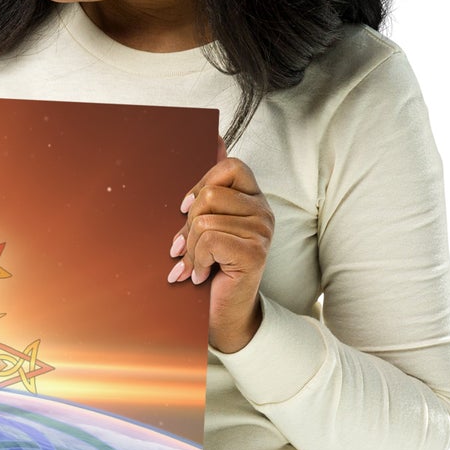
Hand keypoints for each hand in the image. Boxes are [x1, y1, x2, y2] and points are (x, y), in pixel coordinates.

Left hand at [166, 137, 273, 352]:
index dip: (202, 183)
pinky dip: (196, 260)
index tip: (186, 209)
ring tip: (194, 265)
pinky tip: (200, 275)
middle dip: (188, 224)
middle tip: (186, 247)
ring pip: (205, 220)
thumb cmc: (211, 267)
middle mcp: (263, 211)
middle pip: (211, 194)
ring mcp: (262, 231)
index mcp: (252, 199)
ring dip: (191, 248)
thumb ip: (211, 185)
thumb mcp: (206, 222)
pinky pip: (210, 239)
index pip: (230, 166)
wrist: (223, 314)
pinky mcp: (255, 252)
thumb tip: (215, 136)